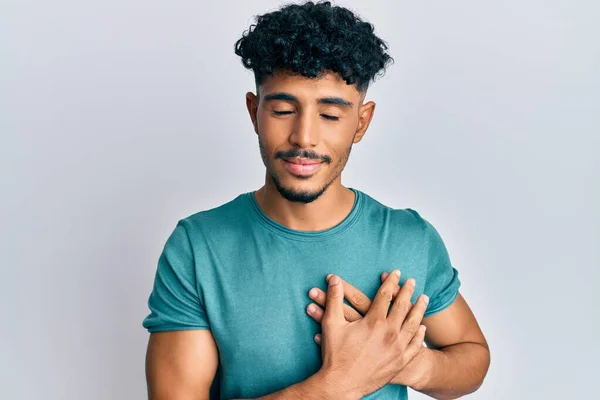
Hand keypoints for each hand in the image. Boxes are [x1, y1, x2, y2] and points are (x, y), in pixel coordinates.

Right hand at [316, 270, 428, 397]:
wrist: (343, 384)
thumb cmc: (335, 354)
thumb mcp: (331, 323)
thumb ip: (334, 298)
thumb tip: (334, 279)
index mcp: (374, 322)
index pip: (385, 295)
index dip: (390, 282)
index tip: (395, 273)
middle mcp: (389, 333)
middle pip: (402, 306)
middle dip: (407, 291)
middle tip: (412, 281)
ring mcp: (397, 348)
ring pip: (413, 324)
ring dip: (419, 309)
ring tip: (424, 298)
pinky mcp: (400, 361)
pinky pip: (415, 345)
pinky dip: (420, 334)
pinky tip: (422, 327)